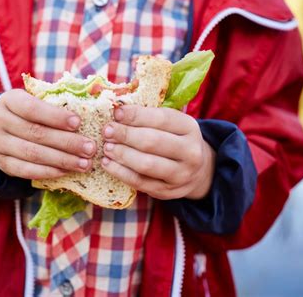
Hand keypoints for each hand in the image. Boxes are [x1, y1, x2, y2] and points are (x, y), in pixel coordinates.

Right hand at [0, 89, 95, 179]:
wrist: (7, 128)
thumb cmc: (33, 112)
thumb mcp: (40, 100)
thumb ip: (59, 102)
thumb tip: (92, 104)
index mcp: (8, 100)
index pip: (32, 108)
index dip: (56, 116)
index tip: (78, 123)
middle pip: (36, 133)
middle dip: (67, 142)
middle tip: (90, 148)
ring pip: (32, 153)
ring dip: (62, 160)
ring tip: (84, 163)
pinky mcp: (2, 163)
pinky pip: (26, 170)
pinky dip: (48, 172)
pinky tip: (66, 171)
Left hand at [101, 105, 215, 199]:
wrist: (196, 172)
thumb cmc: (174, 140)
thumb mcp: (171, 125)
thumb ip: (148, 117)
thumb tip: (117, 110)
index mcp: (190, 128)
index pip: (161, 119)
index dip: (136, 115)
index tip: (116, 112)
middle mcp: (190, 152)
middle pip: (152, 141)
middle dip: (125, 135)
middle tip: (107, 131)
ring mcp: (180, 174)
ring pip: (146, 164)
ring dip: (122, 154)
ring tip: (107, 147)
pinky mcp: (167, 191)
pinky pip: (139, 182)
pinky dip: (120, 172)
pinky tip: (108, 163)